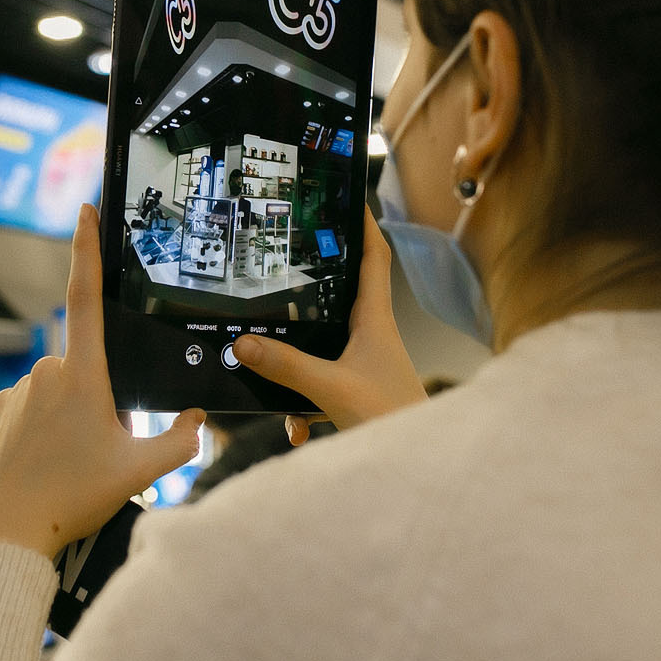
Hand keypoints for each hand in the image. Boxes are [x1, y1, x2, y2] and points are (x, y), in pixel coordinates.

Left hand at [0, 204, 204, 559]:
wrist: (4, 534)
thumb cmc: (71, 499)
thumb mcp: (139, 473)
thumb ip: (180, 442)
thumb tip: (197, 419)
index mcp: (82, 376)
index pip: (86, 297)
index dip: (87, 249)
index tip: (86, 210)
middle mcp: (44, 373)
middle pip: (85, 372)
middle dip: (99, 404)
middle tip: (101, 453)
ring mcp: (14, 394)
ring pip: (56, 397)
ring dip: (69, 424)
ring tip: (70, 472)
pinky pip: (28, 417)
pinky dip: (41, 439)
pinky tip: (43, 474)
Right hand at [232, 213, 424, 445]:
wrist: (417, 460)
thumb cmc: (389, 417)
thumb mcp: (330, 389)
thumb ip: (286, 367)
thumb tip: (244, 343)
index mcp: (375, 320)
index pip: (373, 258)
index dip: (362, 226)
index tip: (346, 199)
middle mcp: (372, 335)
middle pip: (342, 293)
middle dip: (313, 281)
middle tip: (286, 261)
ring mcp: (366, 362)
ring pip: (325, 344)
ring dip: (298, 360)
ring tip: (269, 370)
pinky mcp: (358, 388)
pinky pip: (322, 384)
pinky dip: (304, 405)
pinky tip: (296, 431)